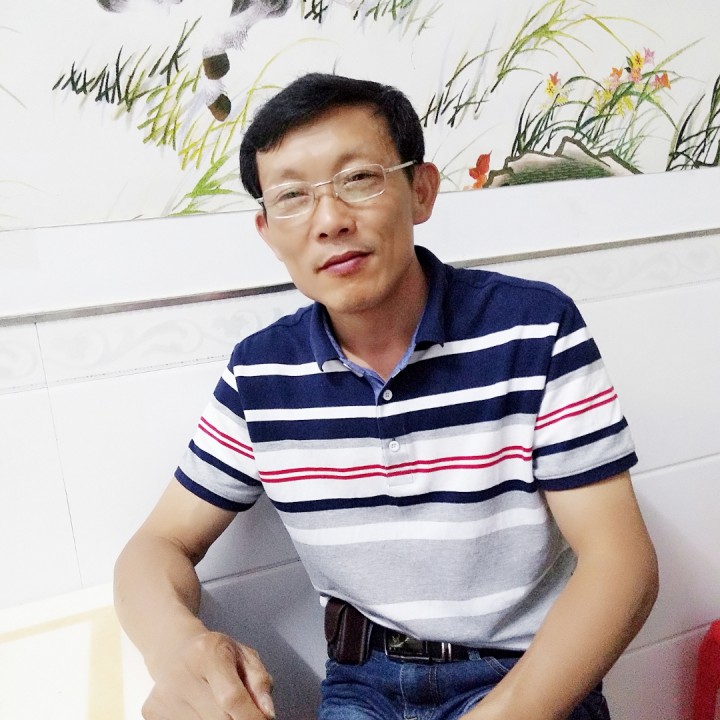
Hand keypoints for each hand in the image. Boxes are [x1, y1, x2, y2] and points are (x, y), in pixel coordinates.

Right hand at [141, 630, 274, 719]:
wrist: (175, 649)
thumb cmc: (216, 653)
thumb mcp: (244, 655)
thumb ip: (259, 681)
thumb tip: (267, 713)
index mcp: (208, 652)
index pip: (232, 697)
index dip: (251, 717)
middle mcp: (181, 674)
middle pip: (219, 719)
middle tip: (242, 712)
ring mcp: (163, 696)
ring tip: (220, 708)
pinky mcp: (152, 712)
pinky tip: (203, 711)